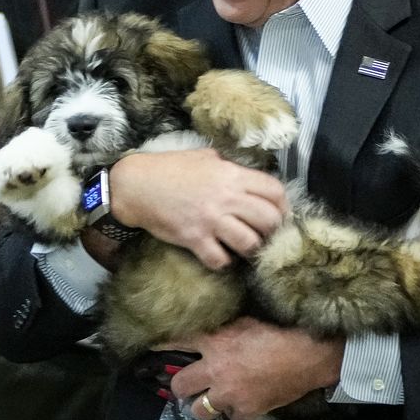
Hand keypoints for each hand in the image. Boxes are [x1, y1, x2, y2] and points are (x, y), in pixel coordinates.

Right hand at [109, 148, 287, 269]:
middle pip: (269, 220)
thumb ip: (229, 166)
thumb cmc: (168, 168)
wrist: (136, 186)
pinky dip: (224, 262)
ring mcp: (210, 220)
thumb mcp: (204, 156)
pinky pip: (221, 260)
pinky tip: (221, 256)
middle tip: (265, 235)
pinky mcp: (194, 239)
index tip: (279, 214)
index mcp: (231, 175)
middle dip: (272, 231)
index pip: (274, 191)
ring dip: (251, 249)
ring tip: (245, 248)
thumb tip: (246, 175)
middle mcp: (226, 198)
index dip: (283, 206)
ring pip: (250, 243)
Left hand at [165, 317, 343, 419]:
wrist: (309, 354)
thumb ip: (225, 328)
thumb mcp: (246, 320)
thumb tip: (214, 324)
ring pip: (200, 410)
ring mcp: (229, 395)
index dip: (160, 345)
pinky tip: (242, 411)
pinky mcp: (247, 411)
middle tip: (186, 385)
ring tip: (209, 402)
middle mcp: (215, 371)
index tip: (151, 348)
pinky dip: (238, 417)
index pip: (175, 342)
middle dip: (180, 387)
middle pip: (180, 386)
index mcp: (214, 342)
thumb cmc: (281, 330)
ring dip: (203, 406)